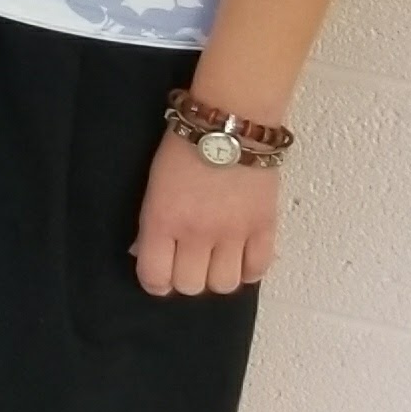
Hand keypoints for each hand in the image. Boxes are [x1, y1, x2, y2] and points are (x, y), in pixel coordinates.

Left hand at [134, 135, 280, 294]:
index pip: (155, 277)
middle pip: (191, 286)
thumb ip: (151, 223)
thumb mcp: (153, 186)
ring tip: (214, 260)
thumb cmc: (183, 148)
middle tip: (186, 262)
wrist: (230, 124)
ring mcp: (234, 233)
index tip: (158, 276)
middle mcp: (198, 233)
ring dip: (217, 276)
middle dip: (185, 279)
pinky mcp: (265, 227)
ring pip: (225, 285)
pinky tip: (240, 257)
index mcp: (163, 221)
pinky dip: (248, 270)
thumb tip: (145, 252)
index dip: (155, 282)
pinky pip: (258, 270)